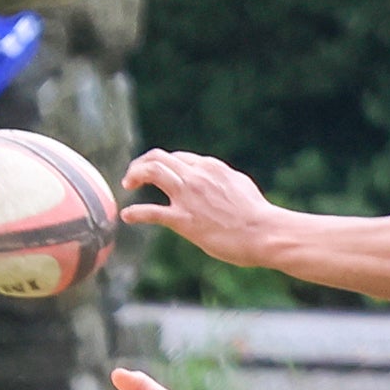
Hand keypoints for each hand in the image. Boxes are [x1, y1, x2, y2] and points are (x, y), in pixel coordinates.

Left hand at [120, 148, 276, 263]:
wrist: (262, 232)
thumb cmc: (257, 215)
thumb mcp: (240, 186)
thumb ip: (223, 181)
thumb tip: (218, 183)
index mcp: (211, 167)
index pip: (180, 158)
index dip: (167, 165)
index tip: (161, 176)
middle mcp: (196, 175)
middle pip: (160, 157)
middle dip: (143, 162)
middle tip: (134, 176)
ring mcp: (188, 196)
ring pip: (152, 171)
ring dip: (135, 174)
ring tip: (128, 185)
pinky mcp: (183, 220)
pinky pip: (151, 211)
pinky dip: (135, 212)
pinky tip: (126, 216)